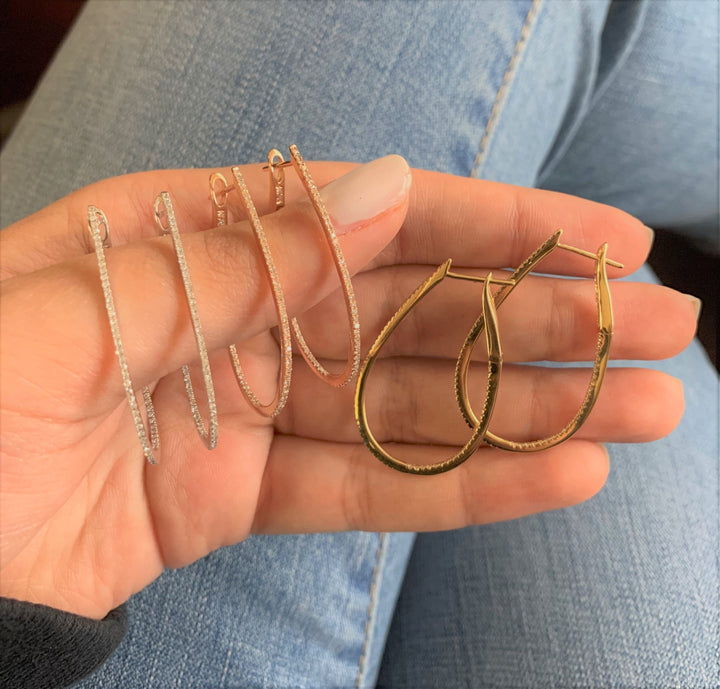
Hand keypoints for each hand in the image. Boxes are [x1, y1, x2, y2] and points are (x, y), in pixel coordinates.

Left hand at [0, 157, 694, 618]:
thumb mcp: (78, 314)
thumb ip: (235, 255)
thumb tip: (386, 188)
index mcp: (190, 236)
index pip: (376, 213)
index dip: (498, 223)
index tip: (607, 240)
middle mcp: (236, 311)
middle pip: (419, 309)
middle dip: (547, 318)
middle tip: (667, 329)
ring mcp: (247, 408)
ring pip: (413, 404)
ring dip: (532, 409)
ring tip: (646, 411)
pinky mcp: (243, 495)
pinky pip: (370, 487)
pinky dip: (462, 485)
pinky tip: (558, 474)